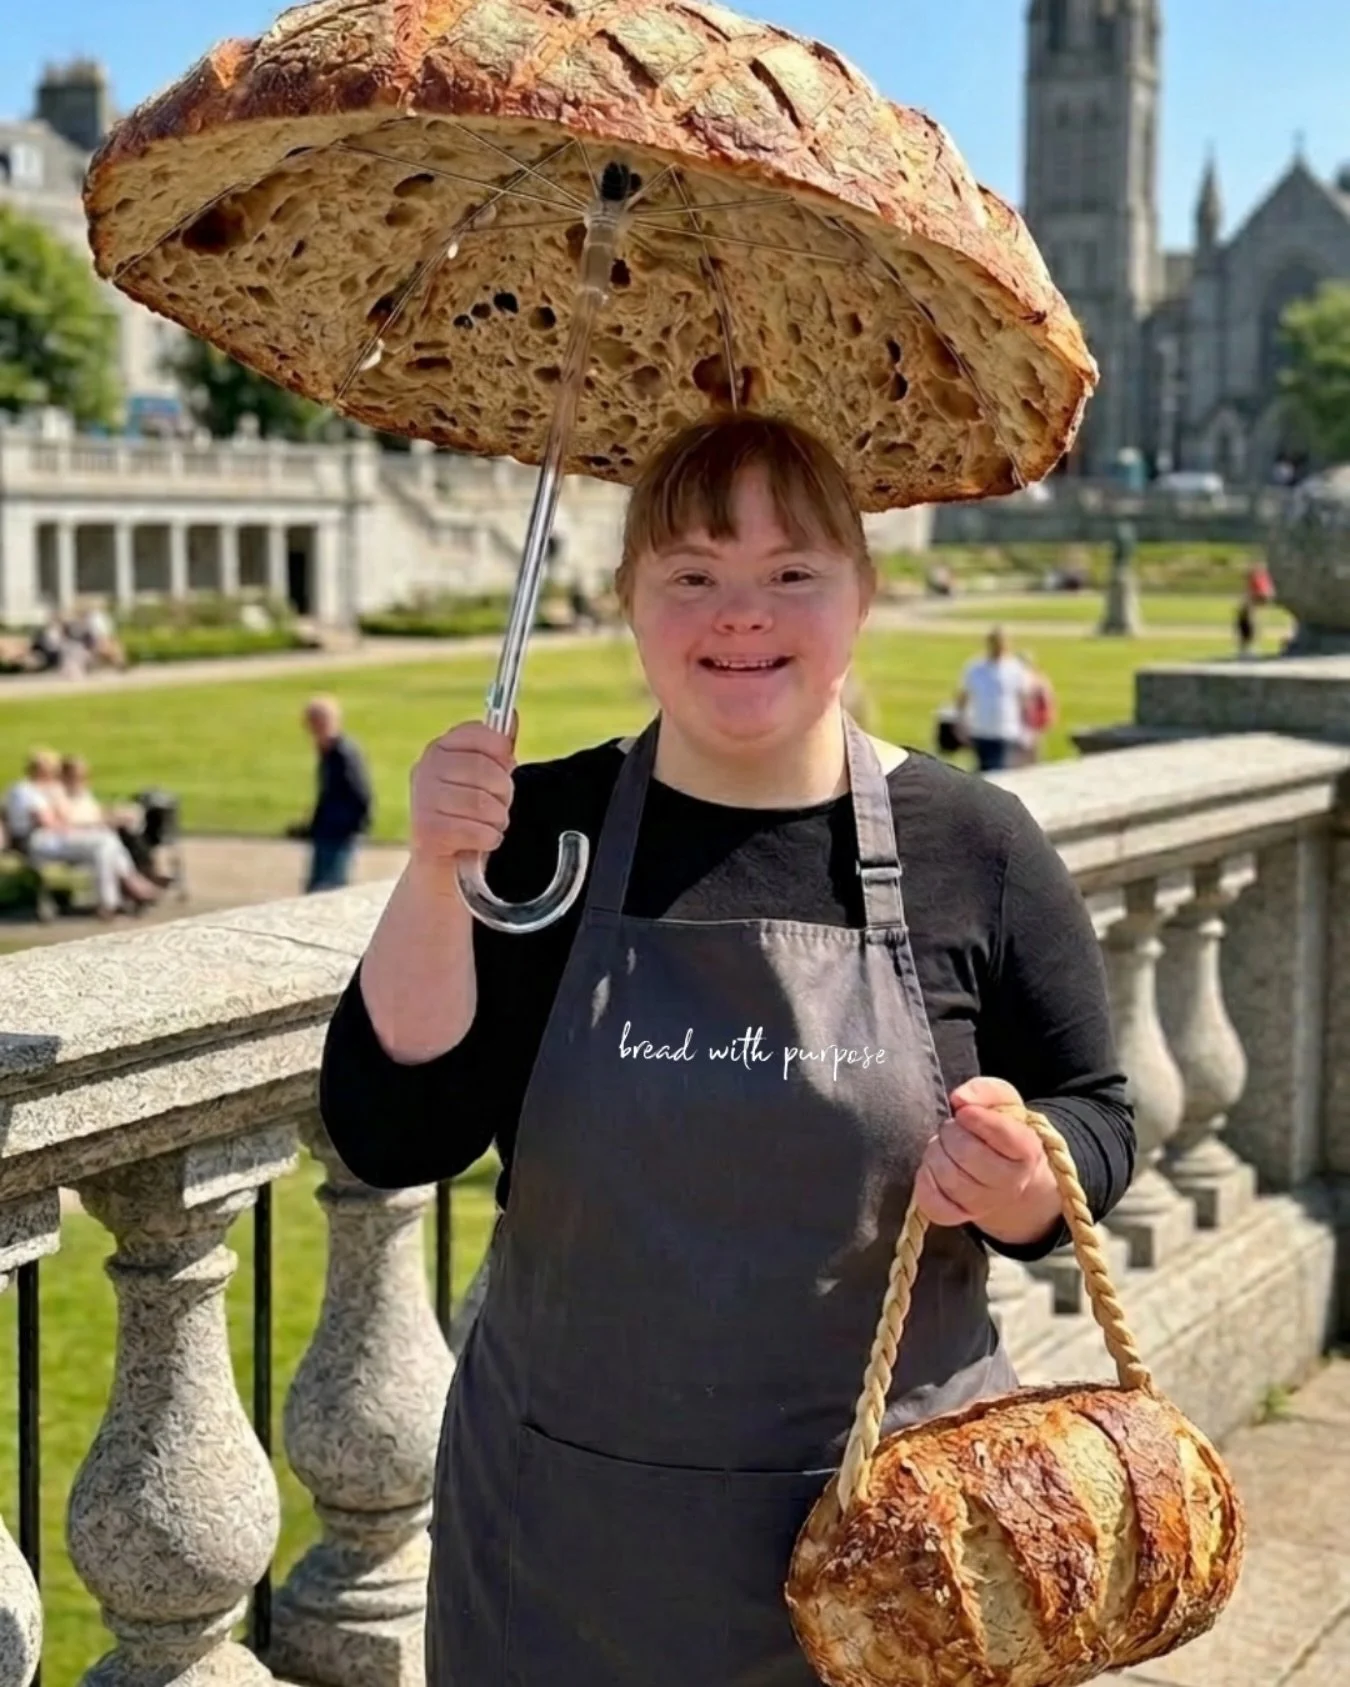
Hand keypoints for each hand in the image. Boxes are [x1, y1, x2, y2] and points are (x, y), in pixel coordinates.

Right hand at [408, 715, 517, 885]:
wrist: (446, 869)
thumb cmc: (469, 818)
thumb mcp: (486, 781)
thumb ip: (497, 750)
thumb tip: (511, 714)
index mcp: (440, 748)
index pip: (483, 734)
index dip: (503, 756)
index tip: (504, 771)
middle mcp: (425, 769)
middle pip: (487, 771)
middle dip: (504, 795)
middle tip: (497, 808)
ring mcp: (422, 800)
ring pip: (483, 804)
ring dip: (498, 821)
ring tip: (489, 827)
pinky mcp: (425, 832)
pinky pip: (476, 831)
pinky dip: (489, 840)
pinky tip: (480, 842)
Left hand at [913, 1076, 1062, 1247]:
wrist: (1002, 1169)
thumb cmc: (999, 1127)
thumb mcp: (1002, 1100)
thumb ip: (985, 1090)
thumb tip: (960, 1099)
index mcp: (1026, 1151)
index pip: (1003, 1134)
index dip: (977, 1118)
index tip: (964, 1111)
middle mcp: (1010, 1184)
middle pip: (967, 1153)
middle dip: (952, 1132)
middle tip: (953, 1127)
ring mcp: (984, 1205)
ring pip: (947, 1176)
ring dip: (936, 1152)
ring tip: (944, 1145)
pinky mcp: (957, 1216)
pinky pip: (933, 1203)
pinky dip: (925, 1180)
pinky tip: (933, 1167)